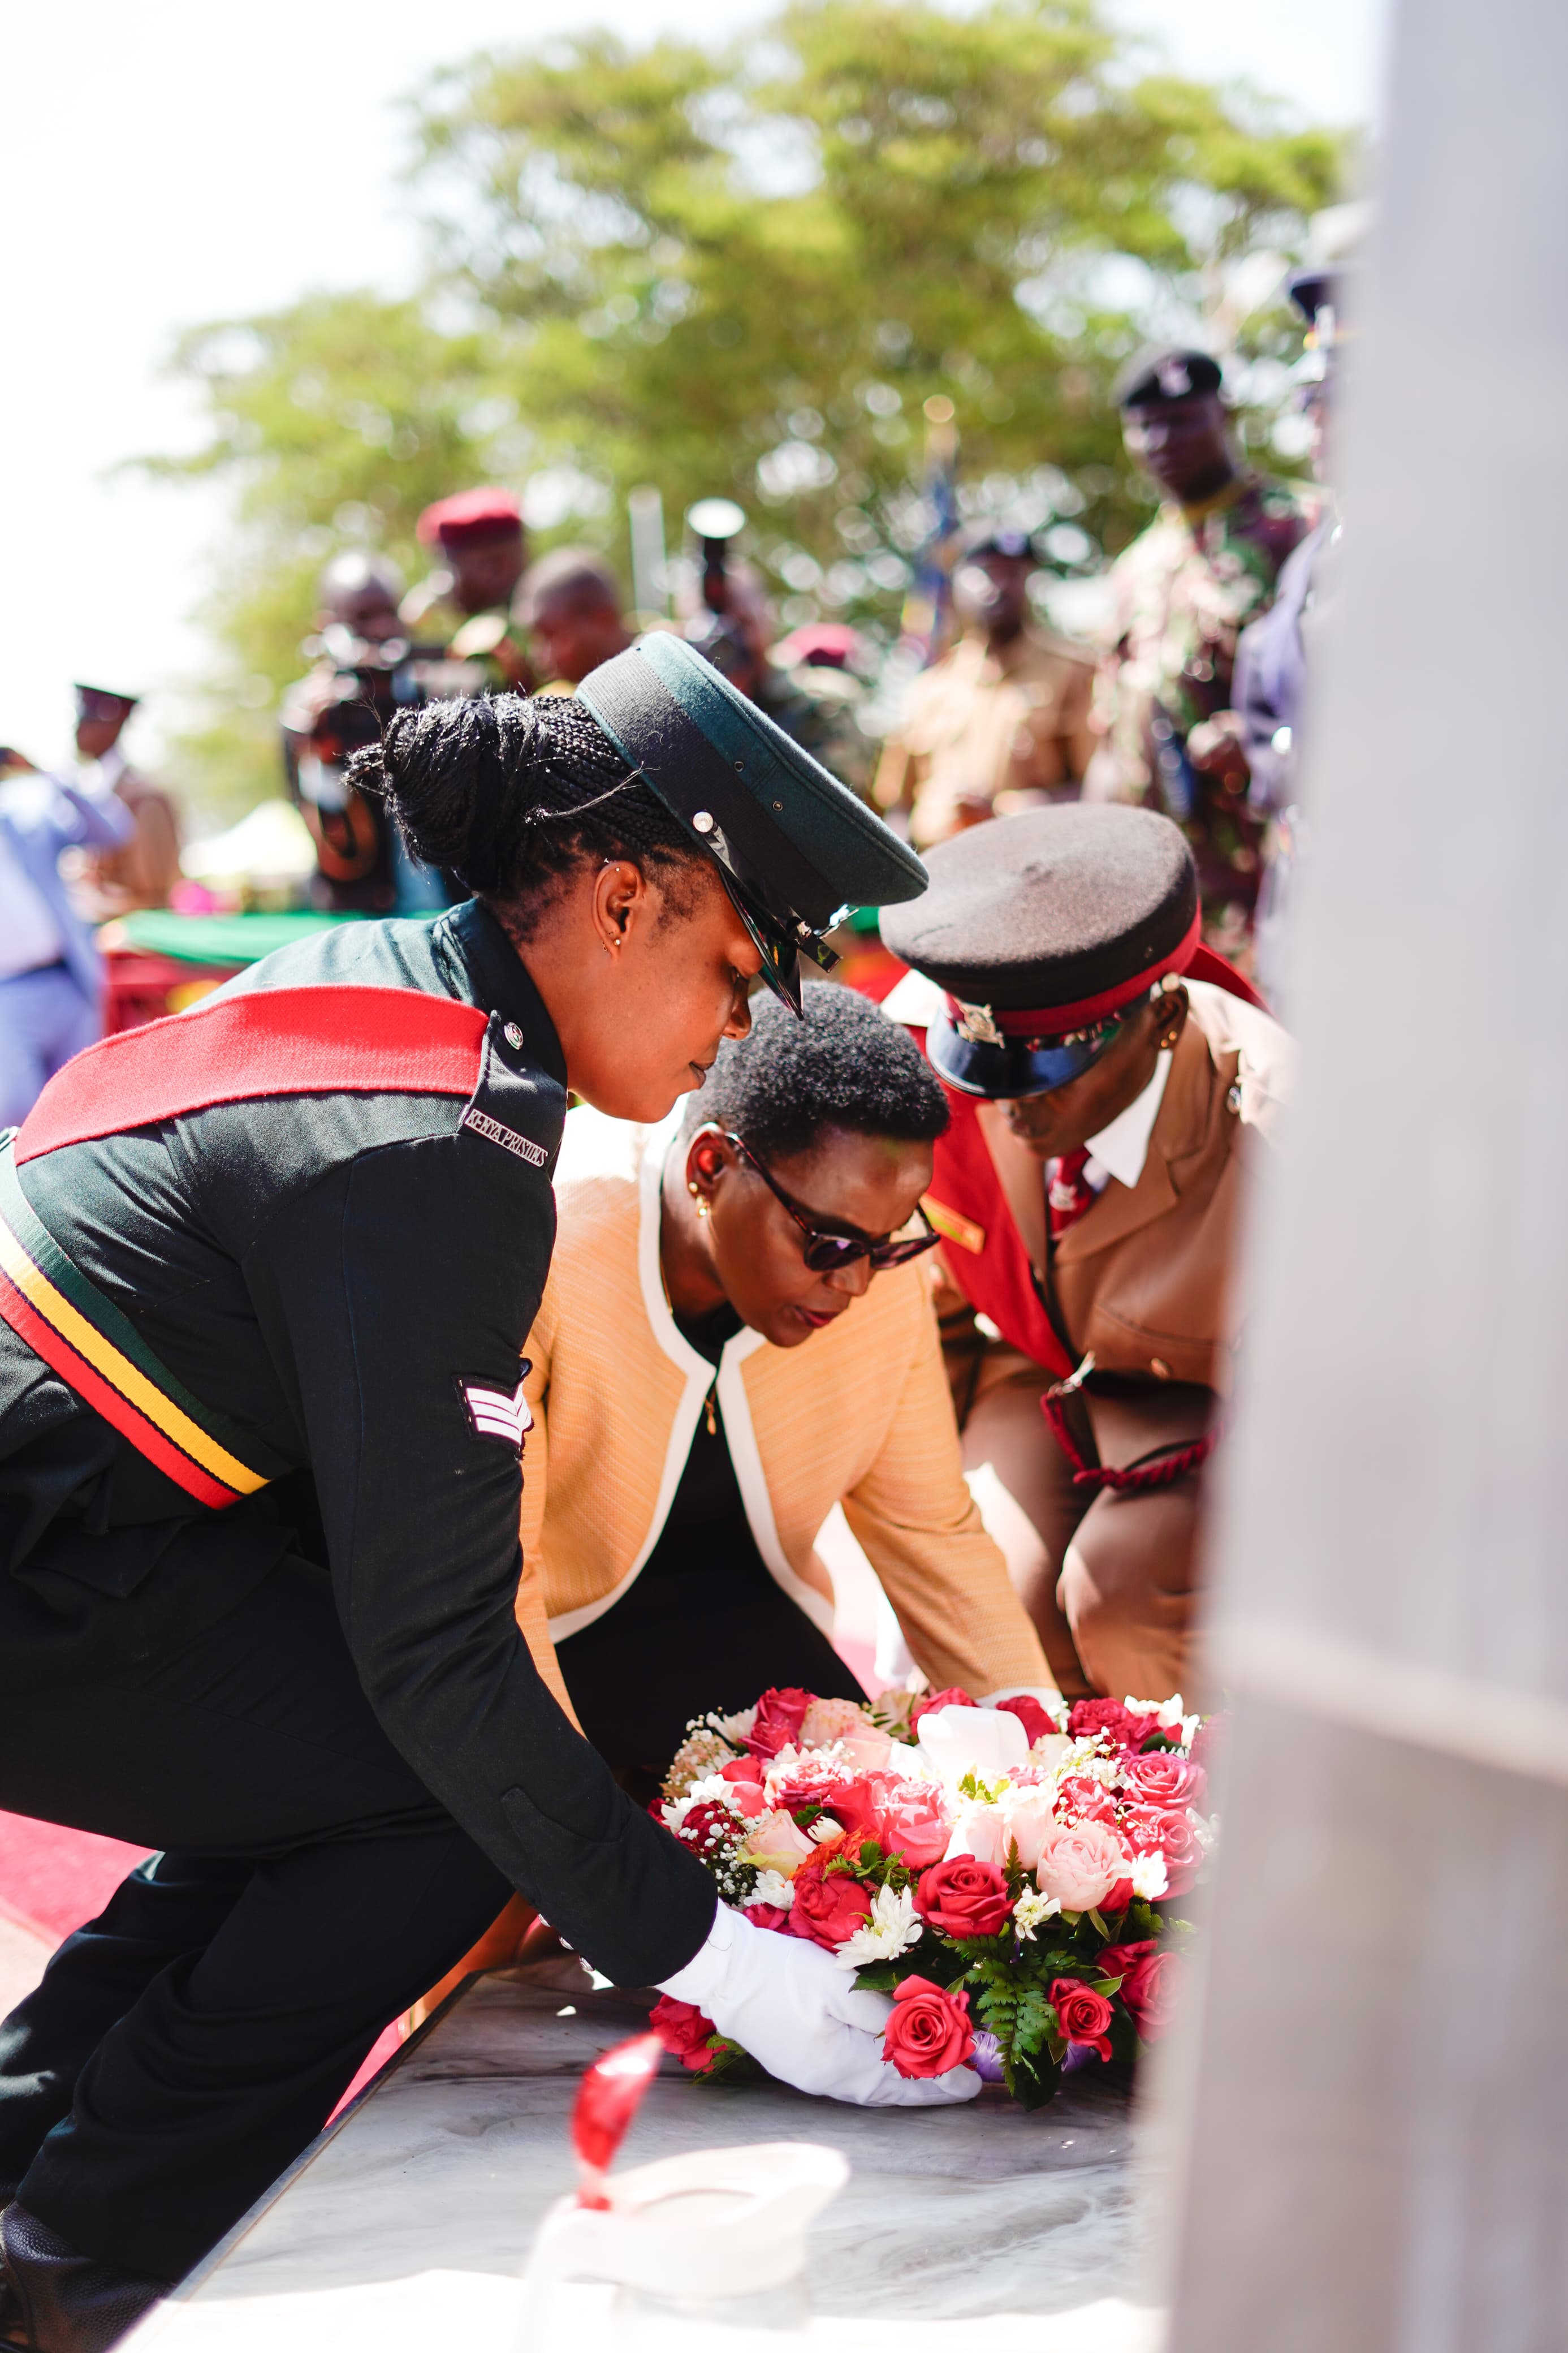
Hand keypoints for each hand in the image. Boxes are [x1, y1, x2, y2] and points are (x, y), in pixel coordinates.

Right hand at [657, 1905, 979, 2108]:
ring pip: (867, 2090)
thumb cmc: (782, 1971)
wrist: (724, 1972)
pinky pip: (849, 2080)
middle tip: (962, 2087)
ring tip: (934, 2082)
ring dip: (902, 2086)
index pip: (901, 2080)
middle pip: (886, 2093)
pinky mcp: (797, 2062)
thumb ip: (881, 2014)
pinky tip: (886, 2069)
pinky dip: (876, 2078)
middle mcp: (823, 2081)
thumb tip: (920, 2034)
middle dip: (926, 2091)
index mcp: (836, 2065)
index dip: (939, 2083)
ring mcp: (807, 2075)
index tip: (973, 2085)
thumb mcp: (838, 1985)